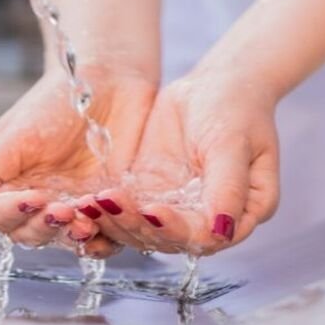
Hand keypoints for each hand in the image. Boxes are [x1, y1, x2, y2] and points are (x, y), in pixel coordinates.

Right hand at [0, 68, 156, 256]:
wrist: (107, 80)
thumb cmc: (55, 102)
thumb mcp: (15, 134)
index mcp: (9, 186)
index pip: (0, 216)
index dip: (13, 213)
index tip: (31, 198)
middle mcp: (39, 202)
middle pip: (31, 234)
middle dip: (45, 227)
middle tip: (61, 210)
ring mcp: (74, 207)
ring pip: (67, 239)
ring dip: (74, 236)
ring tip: (84, 221)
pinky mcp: (108, 209)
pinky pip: (107, 236)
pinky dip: (107, 237)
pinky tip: (110, 224)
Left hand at [106, 73, 279, 255]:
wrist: (215, 84)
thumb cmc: (236, 110)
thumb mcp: (232, 145)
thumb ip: (228, 188)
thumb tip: (222, 230)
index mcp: (238, 215)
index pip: (203, 237)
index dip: (176, 230)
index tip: (152, 211)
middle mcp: (205, 219)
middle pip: (167, 239)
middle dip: (135, 226)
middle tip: (108, 205)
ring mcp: (175, 207)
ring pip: (141, 230)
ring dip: (115, 222)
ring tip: (90, 205)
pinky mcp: (149, 192)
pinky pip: (126, 209)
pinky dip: (107, 209)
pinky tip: (86, 200)